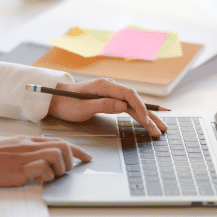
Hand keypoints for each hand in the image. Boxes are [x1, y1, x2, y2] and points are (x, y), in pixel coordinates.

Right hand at [0, 136, 91, 186]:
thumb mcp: (12, 150)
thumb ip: (28, 152)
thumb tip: (45, 162)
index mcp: (27, 140)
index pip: (59, 141)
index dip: (76, 150)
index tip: (87, 158)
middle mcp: (29, 145)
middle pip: (62, 146)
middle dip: (71, 159)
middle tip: (65, 171)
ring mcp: (24, 156)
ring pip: (56, 155)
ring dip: (58, 169)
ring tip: (49, 176)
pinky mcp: (19, 169)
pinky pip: (42, 168)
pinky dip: (45, 176)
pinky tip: (37, 180)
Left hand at [48, 79, 167, 136]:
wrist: (55, 99)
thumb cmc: (66, 103)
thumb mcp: (82, 107)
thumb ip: (103, 105)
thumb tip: (123, 106)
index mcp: (105, 86)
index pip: (129, 95)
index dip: (140, 108)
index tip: (146, 121)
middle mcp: (111, 87)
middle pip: (135, 101)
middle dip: (149, 115)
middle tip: (160, 129)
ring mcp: (111, 93)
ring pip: (134, 106)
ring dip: (147, 117)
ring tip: (159, 129)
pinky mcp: (110, 100)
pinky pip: (128, 108)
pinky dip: (138, 116)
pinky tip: (147, 122)